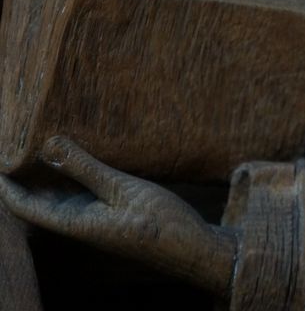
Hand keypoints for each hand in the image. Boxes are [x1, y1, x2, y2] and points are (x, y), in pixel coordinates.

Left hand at [0, 137, 236, 298]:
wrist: (195, 249)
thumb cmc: (162, 223)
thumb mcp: (123, 189)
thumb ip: (85, 168)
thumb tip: (47, 146)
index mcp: (76, 223)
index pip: (25, 207)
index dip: (6, 187)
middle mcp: (82, 224)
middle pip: (41, 202)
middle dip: (26, 177)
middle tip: (21, 147)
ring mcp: (99, 221)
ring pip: (63, 197)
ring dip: (51, 176)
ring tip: (45, 147)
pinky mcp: (116, 216)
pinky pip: (85, 196)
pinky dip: (76, 178)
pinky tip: (83, 161)